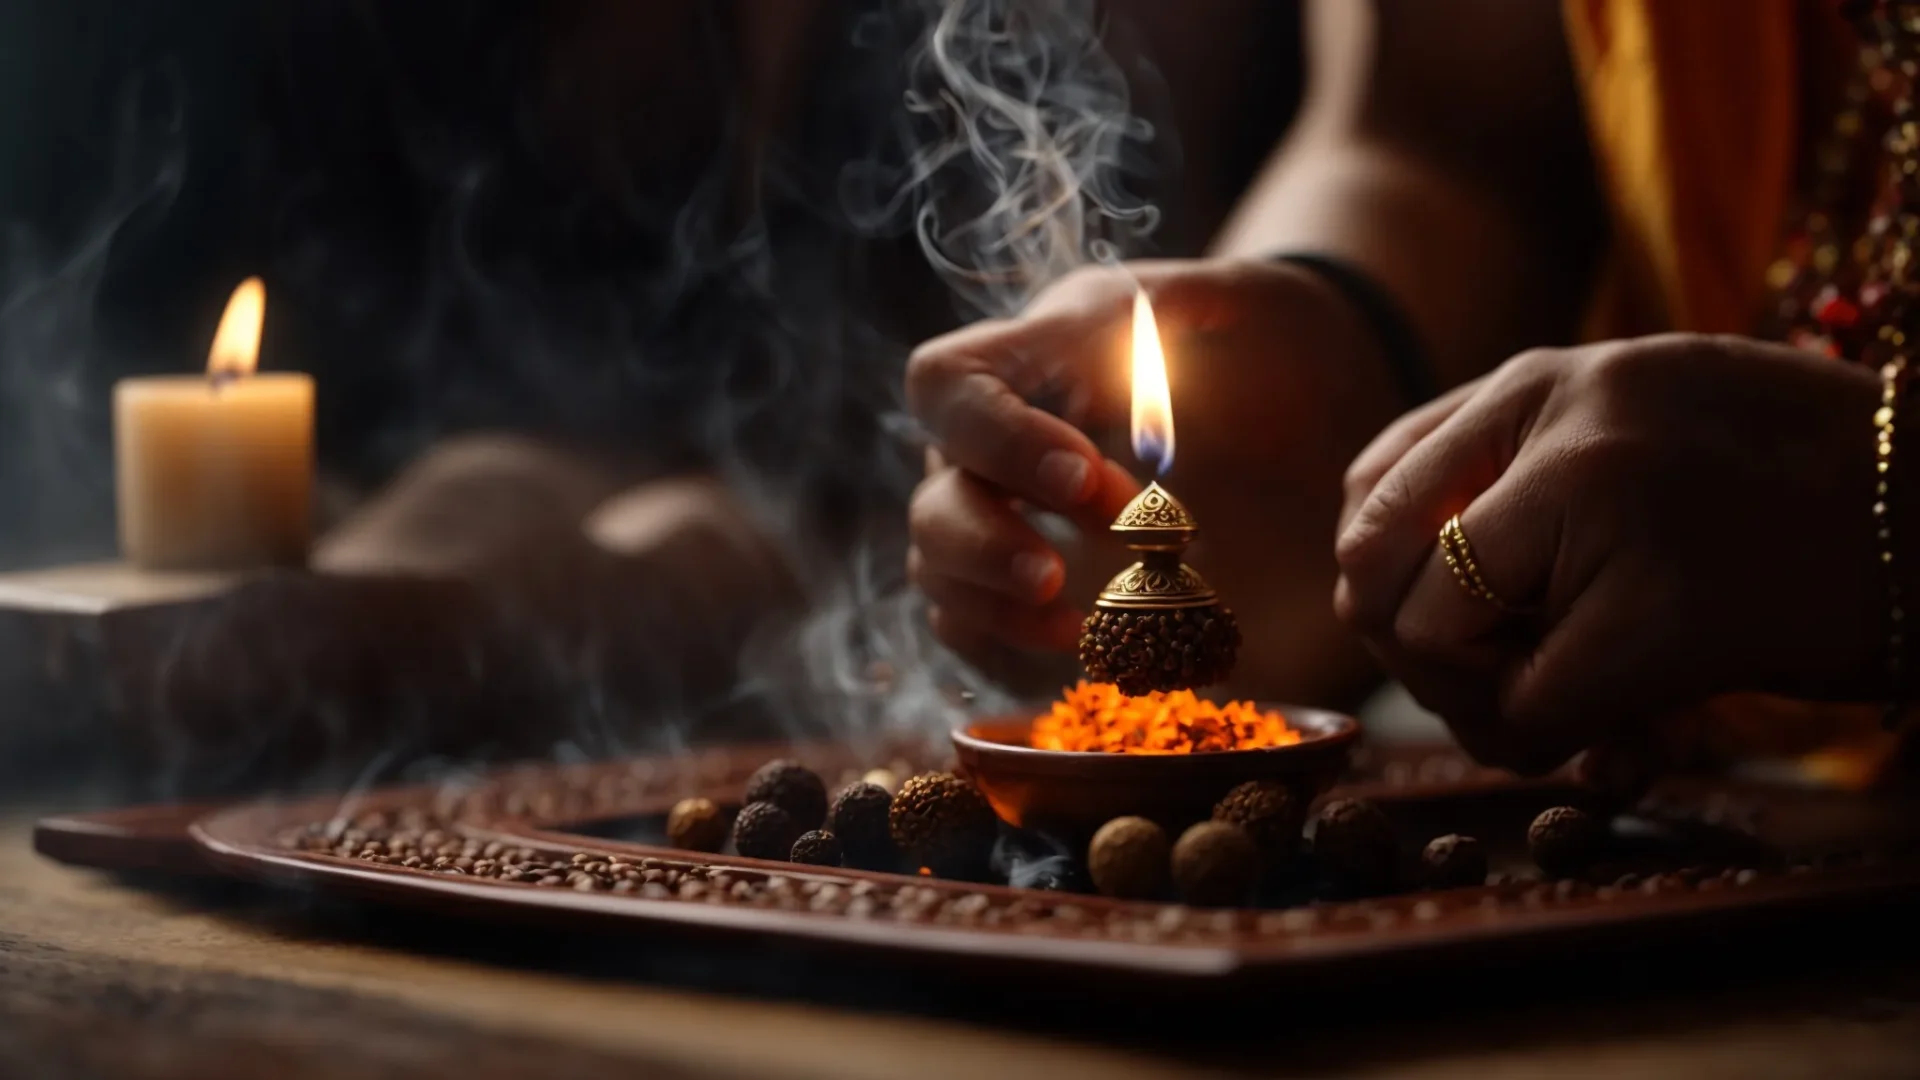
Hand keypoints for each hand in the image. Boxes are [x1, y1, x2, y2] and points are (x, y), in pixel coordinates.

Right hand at [908, 258, 1403, 701]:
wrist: (1288, 385)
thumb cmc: (1243, 336)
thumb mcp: (1220, 300)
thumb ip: (1178, 307)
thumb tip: (1140, 331)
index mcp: (1023, 360)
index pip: (947, 387)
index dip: (996, 439)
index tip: (1086, 478)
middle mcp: (989, 444)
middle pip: (932, 498)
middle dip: (985, 542)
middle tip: (1057, 574)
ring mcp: (999, 516)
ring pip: (936, 567)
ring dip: (989, 602)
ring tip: (1071, 626)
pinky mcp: (1022, 582)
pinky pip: (969, 622)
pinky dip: (1002, 643)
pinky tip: (1074, 646)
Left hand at [1335, 334, 1882, 773]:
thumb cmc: (1797, 496)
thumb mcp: (1638, 433)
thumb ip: (1519, 479)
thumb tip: (1376, 578)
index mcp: (1543, 380)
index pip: (1371, 485)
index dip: (1391, 578)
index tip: (1463, 623)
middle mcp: (1556, 418)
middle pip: (1369, 563)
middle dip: (1412, 649)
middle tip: (1495, 686)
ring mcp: (1601, 500)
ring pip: (1426, 637)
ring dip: (1477, 703)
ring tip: (1565, 707)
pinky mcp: (1654, 608)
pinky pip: (1521, 711)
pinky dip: (1548, 745)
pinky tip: (1617, 738)